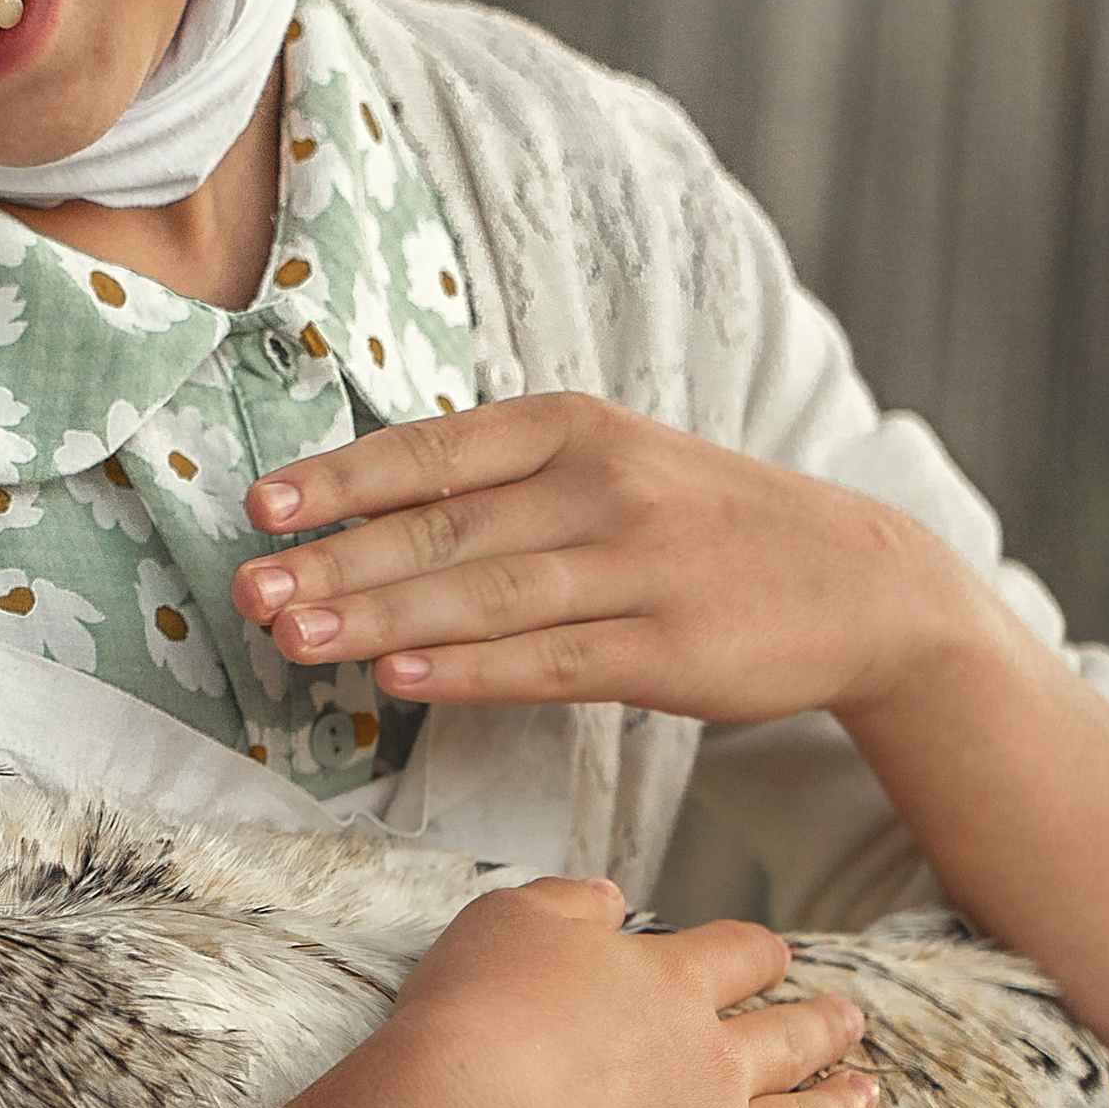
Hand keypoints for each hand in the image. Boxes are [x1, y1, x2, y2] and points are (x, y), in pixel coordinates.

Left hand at [233, 393, 987, 724]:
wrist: (859, 580)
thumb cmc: (704, 527)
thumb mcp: (613, 465)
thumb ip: (505, 482)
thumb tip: (367, 515)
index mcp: (575, 427)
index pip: (434, 450)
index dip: (342, 479)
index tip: (261, 508)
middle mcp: (602, 484)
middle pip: (443, 525)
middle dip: (337, 560)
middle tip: (249, 590)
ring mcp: (638, 566)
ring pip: (484, 593)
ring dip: (380, 616)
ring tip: (294, 638)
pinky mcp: (668, 649)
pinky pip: (548, 660)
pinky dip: (467, 671)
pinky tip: (399, 681)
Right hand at [298, 877, 877, 1107]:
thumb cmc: (474, 1021)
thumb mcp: (508, 921)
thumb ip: (567, 905)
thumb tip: (608, 899)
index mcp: (671, 983)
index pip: (737, 957)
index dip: (758, 956)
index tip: (775, 958)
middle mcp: (714, 1061)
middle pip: (790, 1038)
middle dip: (822, 1026)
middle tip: (849, 1020)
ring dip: (840, 1105)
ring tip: (864, 1095)